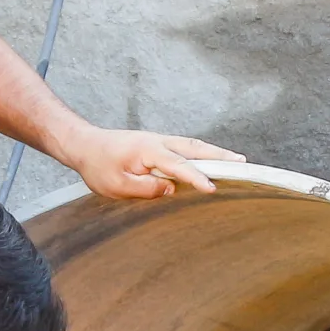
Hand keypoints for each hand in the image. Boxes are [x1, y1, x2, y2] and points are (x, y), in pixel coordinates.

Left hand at [64, 127, 239, 199]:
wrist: (86, 145)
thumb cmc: (98, 166)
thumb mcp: (116, 185)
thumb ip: (144, 188)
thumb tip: (171, 189)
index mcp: (148, 151)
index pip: (178, 166)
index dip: (196, 178)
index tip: (212, 189)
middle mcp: (158, 142)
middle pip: (195, 148)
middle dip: (220, 156)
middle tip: (244, 164)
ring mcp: (160, 141)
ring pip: (193, 146)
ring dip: (215, 152)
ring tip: (238, 161)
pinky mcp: (158, 145)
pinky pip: (185, 148)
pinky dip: (202, 152)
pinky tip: (213, 160)